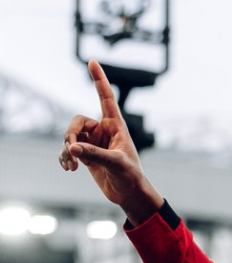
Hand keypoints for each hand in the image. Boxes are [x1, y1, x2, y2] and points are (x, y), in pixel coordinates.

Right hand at [58, 59, 162, 223]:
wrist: (130, 195)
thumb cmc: (131, 177)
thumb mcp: (116, 164)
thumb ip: (94, 154)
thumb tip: (71, 149)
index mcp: (115, 126)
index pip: (105, 98)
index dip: (99, 80)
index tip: (92, 61)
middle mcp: (103, 131)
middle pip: (77, 121)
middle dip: (70, 134)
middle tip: (72, 150)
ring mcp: (93, 143)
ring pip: (70, 137)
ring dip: (67, 150)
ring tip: (71, 165)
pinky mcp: (87, 155)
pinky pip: (68, 150)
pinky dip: (65, 157)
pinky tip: (68, 168)